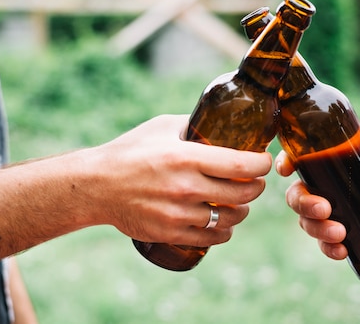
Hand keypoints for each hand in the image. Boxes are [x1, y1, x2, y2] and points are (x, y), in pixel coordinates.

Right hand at [86, 114, 271, 247]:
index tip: (264, 161)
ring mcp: (180, 213)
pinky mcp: (172, 232)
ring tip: (239, 202)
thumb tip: (219, 122)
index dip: (262, 164)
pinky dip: (224, 231)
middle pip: (243, 193)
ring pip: (231, 218)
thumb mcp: (162, 127)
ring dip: (242, 210)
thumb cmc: (130, 151)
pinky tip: (224, 223)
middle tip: (255, 181)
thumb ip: (193, 125)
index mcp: (187, 157)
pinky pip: (212, 237)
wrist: (95, 186)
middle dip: (256, 187)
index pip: (242, 165)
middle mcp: (187, 187)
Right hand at [277, 140, 359, 259]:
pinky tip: (342, 251)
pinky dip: (329, 249)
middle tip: (325, 209)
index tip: (286, 169)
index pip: (298, 161)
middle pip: (296, 196)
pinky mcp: (341, 237)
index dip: (285, 163)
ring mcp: (330, 215)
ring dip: (317, 229)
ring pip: (307, 223)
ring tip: (340, 233)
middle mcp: (323, 190)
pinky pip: (324, 245)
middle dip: (303, 204)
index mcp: (329, 165)